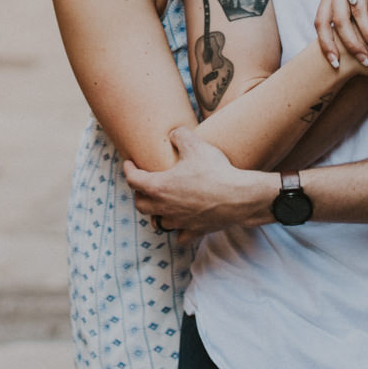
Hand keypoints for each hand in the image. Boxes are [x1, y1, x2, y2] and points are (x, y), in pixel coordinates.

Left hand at [124, 127, 274, 234]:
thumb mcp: (196, 145)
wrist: (239, 197)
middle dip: (139, 193)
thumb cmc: (215, 171)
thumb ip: (179, 135)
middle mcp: (165, 207)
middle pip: (141, 205)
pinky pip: (180, 236)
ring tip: (161, 203)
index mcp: (159, 186)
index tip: (129, 163)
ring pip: (158, 222)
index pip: (133, 180)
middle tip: (144, 183)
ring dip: (156, 213)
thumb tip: (173, 132)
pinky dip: (178, 231)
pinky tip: (181, 224)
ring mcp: (179, 222)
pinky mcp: (195, 231)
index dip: (128, 170)